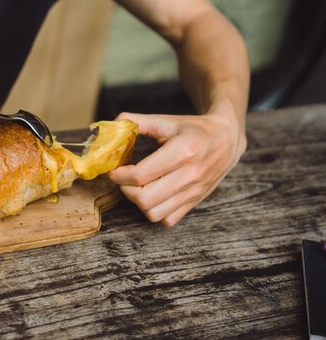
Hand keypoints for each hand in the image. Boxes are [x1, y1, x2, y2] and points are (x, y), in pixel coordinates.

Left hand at [108, 111, 246, 225]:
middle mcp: (191, 174)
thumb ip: (137, 122)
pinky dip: (154, 211)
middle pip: (145, 199)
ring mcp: (194, 192)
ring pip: (154, 213)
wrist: (227, 140)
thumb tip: (112, 126)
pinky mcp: (195, 202)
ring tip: (136, 187)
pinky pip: (168, 219)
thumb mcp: (167, 120)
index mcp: (183, 150)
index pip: (141, 174)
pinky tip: (152, 195)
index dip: (120, 175)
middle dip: (126, 190)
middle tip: (123, 179)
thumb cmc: (193, 129)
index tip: (114, 169)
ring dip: (138, 202)